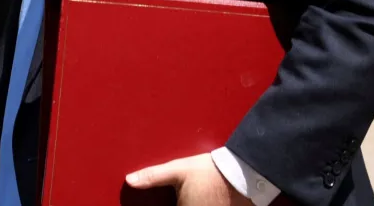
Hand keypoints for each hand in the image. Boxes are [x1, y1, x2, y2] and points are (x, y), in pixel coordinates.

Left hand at [125, 153, 255, 205]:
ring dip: (189, 202)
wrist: (243, 172)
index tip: (171, 201)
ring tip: (192, 195)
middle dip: (178, 203)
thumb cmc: (210, 172)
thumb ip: (153, 176)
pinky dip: (201, 203)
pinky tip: (202, 198)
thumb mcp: (178, 170)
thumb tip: (130, 180)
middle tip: (180, 196)